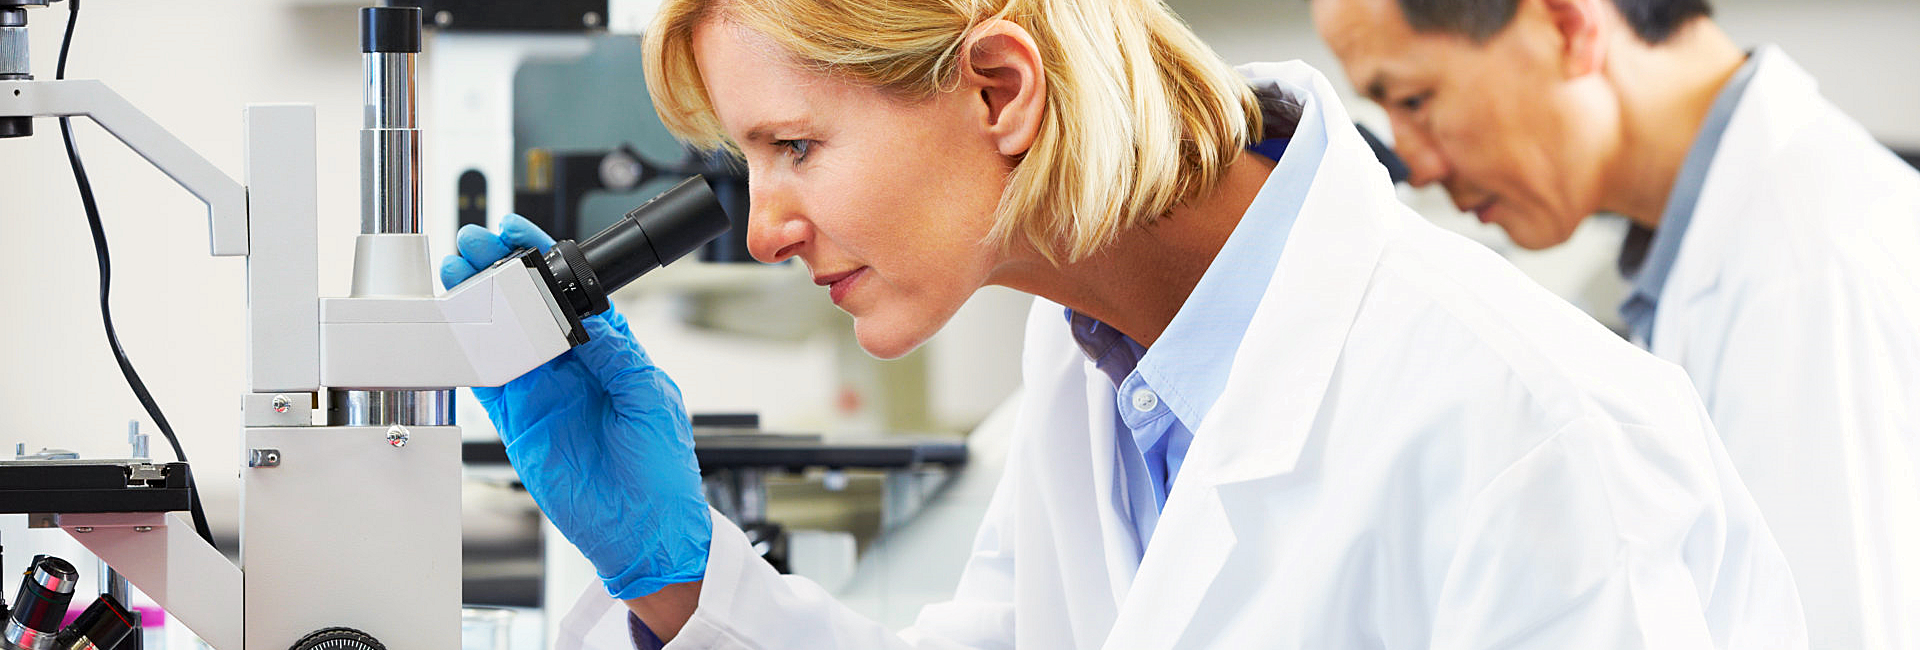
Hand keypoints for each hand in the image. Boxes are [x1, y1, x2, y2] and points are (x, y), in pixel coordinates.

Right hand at [443, 215, 711, 598]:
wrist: (646, 531)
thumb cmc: (663, 469)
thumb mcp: (649, 398)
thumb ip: (616, 356)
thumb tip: (589, 318)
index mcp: (611, 350)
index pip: (574, 293)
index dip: (546, 259)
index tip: (518, 234)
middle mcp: (573, 365)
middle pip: (529, 307)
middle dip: (500, 272)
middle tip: (474, 247)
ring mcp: (543, 392)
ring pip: (502, 336)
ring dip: (477, 304)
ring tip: (455, 274)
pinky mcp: (520, 422)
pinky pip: (488, 384)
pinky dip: (468, 358)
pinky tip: (452, 330)